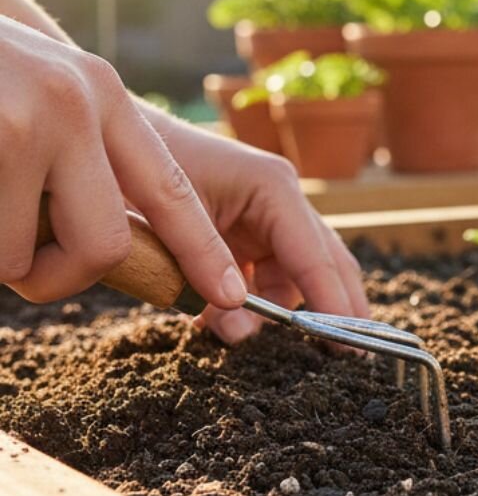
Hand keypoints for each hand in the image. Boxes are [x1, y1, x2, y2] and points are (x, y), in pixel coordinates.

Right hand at [0, 17, 247, 312]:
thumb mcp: (41, 94)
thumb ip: (79, 156)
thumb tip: (108, 248)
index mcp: (102, 95)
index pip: (171, 189)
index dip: (202, 248)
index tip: (232, 293)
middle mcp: (75, 103)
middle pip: (105, 244)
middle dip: (60, 278)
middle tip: (22, 269)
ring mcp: (22, 120)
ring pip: (19, 256)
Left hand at [151, 117, 369, 342]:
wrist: (109, 141)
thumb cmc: (140, 168)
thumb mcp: (171, 223)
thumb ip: (207, 275)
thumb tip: (243, 330)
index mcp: (273, 188)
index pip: (314, 255)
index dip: (332, 302)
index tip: (349, 342)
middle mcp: (281, 199)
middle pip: (326, 261)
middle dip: (336, 306)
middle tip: (351, 354)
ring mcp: (266, 215)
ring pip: (295, 273)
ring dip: (280, 309)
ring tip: (240, 334)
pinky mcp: (247, 230)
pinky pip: (265, 274)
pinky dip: (254, 302)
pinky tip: (225, 322)